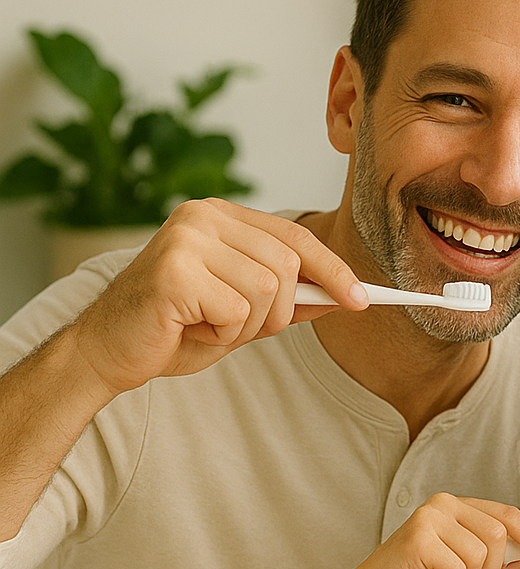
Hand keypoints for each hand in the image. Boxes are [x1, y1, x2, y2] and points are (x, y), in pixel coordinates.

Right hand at [69, 199, 368, 396]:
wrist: (108, 351)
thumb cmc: (176, 328)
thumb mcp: (246, 312)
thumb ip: (292, 299)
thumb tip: (347, 296)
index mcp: (222, 216)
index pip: (296, 238)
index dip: (333, 270)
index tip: (362, 300)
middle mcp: (203, 216)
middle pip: (288, 267)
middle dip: (277, 312)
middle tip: (236, 327)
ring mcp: (186, 239)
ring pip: (268, 291)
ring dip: (245, 326)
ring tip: (207, 324)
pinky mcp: (174, 270)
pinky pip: (236, 311)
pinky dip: (221, 335)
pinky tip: (189, 328)